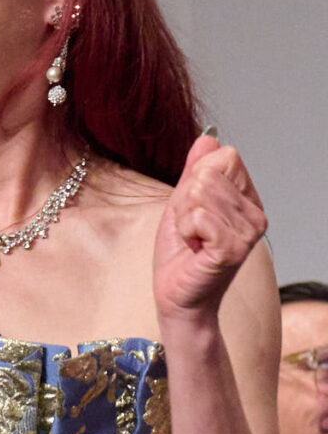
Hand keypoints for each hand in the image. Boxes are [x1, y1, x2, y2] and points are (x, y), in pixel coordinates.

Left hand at [153, 135, 267, 323]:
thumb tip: (208, 138)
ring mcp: (248, 232)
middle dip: (185, 201)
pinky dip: (185, 230)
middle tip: (190, 228)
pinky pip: (198, 217)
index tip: (192, 209)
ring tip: (192, 239)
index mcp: (248, 200)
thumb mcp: (182, 203)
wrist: (177, 295)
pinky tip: (194, 248)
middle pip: (209, 174)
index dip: (196, 178)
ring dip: (183, 218)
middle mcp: (256, 214)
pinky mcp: (234, 249)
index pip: (226, 157)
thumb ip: (195, 171)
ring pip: (200, 194)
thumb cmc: (181, 253)